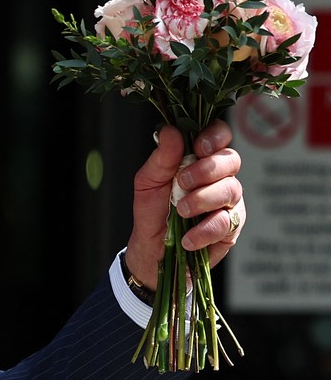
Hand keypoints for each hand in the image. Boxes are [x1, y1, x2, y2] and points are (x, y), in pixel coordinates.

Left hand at [124, 119, 244, 286]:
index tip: (198, 147)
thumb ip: (161, 157)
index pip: (219, 135)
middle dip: (207, 169)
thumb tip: (170, 130)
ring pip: (231, 190)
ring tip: (181, 211)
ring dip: (203, 199)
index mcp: (199, 159)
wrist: (152, 249)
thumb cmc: (152, 211)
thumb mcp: (148, 182)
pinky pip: (226, 222)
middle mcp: (219, 177)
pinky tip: (187, 238)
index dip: (215, 136)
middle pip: (231, 159)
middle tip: (183, 182)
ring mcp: (228, 201)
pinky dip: (204, 230)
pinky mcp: (231, 227)